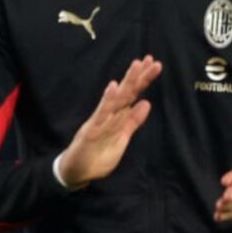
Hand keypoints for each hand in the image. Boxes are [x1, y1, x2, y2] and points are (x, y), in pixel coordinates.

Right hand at [54, 56, 158, 188]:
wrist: (76, 172)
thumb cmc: (97, 156)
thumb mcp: (121, 138)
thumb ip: (132, 121)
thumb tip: (146, 103)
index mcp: (117, 117)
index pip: (132, 95)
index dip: (143, 80)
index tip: (155, 65)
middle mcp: (109, 115)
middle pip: (126, 93)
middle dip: (138, 76)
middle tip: (150, 60)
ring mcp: (100, 121)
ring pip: (116, 99)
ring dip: (126, 82)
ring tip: (136, 66)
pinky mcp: (92, 130)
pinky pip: (101, 114)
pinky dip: (108, 100)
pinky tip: (113, 87)